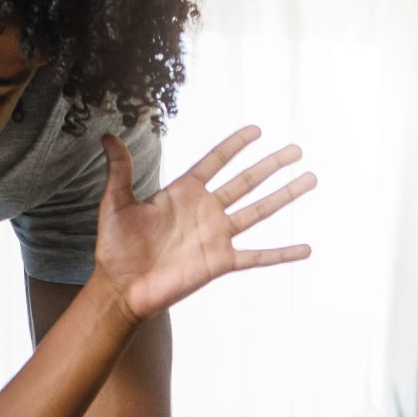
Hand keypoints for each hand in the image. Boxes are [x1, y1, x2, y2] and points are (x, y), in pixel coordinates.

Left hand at [92, 126, 313, 321]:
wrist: (122, 286)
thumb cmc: (116, 246)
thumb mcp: (115, 203)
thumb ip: (120, 169)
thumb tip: (108, 137)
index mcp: (184, 192)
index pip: (216, 161)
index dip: (235, 145)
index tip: (256, 130)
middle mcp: (206, 210)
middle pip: (246, 181)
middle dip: (272, 165)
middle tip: (296, 149)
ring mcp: (217, 236)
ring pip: (258, 211)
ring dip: (285, 196)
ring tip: (309, 179)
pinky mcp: (221, 262)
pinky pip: (258, 257)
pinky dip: (282, 254)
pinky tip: (305, 249)